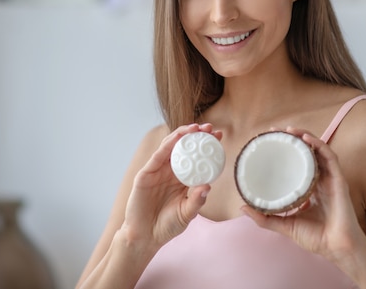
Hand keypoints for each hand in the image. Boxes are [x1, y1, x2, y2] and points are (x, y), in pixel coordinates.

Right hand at [121, 123, 221, 248]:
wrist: (145, 237)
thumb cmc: (167, 226)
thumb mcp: (187, 214)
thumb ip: (197, 201)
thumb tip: (208, 186)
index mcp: (183, 179)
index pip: (197, 158)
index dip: (207, 146)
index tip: (220, 136)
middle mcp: (171, 171)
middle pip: (185, 148)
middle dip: (197, 135)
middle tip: (210, 128)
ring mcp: (158, 171)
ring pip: (171, 146)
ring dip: (183, 134)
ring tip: (196, 127)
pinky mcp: (146, 174)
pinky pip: (158, 155)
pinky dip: (168, 144)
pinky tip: (178, 137)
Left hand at [241, 126, 365, 262]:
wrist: (336, 248)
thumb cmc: (316, 238)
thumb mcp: (284, 225)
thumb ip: (265, 218)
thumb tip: (242, 208)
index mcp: (309, 188)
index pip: (297, 163)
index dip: (285, 150)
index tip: (269, 141)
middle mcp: (320, 180)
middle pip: (307, 152)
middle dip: (294, 138)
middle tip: (277, 130)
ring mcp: (330, 179)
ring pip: (319, 150)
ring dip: (305, 136)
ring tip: (290, 130)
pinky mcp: (338, 180)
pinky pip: (330, 157)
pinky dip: (319, 145)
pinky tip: (306, 139)